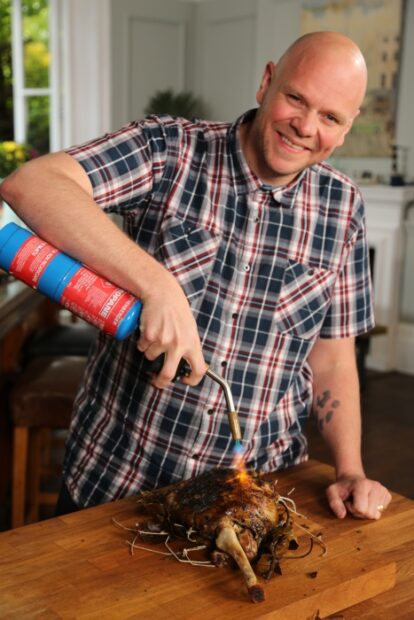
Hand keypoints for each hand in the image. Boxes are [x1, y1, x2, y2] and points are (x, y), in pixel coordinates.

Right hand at [136, 267, 205, 388]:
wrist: (164, 294)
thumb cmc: (178, 311)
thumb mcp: (190, 330)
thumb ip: (189, 346)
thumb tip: (186, 365)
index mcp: (193, 344)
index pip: (199, 370)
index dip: (192, 380)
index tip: (185, 380)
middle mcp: (179, 344)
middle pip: (167, 374)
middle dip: (160, 382)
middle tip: (158, 381)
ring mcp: (163, 340)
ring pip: (151, 357)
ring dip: (150, 352)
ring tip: (155, 337)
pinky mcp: (149, 336)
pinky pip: (142, 347)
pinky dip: (143, 343)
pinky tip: (148, 332)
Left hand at [326, 475, 391, 519]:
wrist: (352, 479)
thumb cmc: (342, 487)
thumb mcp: (332, 492)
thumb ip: (334, 502)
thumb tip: (342, 515)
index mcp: (362, 484)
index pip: (360, 509)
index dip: (352, 508)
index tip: (348, 500)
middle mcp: (376, 486)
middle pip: (369, 514)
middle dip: (359, 511)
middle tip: (354, 502)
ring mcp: (383, 490)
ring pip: (376, 515)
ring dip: (366, 512)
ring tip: (361, 501)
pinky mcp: (387, 495)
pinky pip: (381, 512)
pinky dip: (373, 510)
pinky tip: (368, 501)